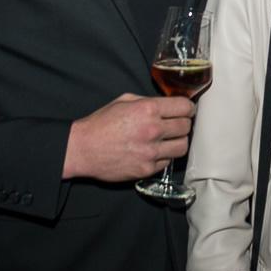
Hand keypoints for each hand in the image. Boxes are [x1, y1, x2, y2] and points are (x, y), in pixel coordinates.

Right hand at [62, 93, 194, 181]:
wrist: (83, 149)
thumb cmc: (101, 124)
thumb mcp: (124, 101)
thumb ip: (148, 101)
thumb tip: (167, 104)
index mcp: (148, 109)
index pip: (184, 107)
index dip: (188, 108)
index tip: (186, 110)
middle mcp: (152, 130)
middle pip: (186, 126)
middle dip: (183, 123)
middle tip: (177, 124)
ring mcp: (150, 152)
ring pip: (182, 146)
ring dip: (178, 141)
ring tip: (170, 139)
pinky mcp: (146, 169)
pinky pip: (167, 162)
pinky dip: (164, 156)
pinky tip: (155, 151)